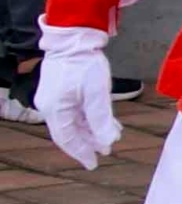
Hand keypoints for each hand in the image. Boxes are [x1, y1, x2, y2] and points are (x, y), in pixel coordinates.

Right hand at [32, 39, 108, 162]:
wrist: (74, 40)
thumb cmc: (85, 65)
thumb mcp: (97, 94)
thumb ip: (101, 119)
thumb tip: (107, 142)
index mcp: (55, 109)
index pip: (67, 139)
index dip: (81, 152)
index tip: (93, 164)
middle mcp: (49, 106)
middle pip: (69, 131)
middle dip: (88, 142)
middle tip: (106, 152)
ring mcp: (53, 98)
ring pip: (73, 121)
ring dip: (91, 130)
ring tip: (110, 137)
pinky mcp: (59, 90)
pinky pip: (73, 110)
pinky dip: (88, 118)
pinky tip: (104, 122)